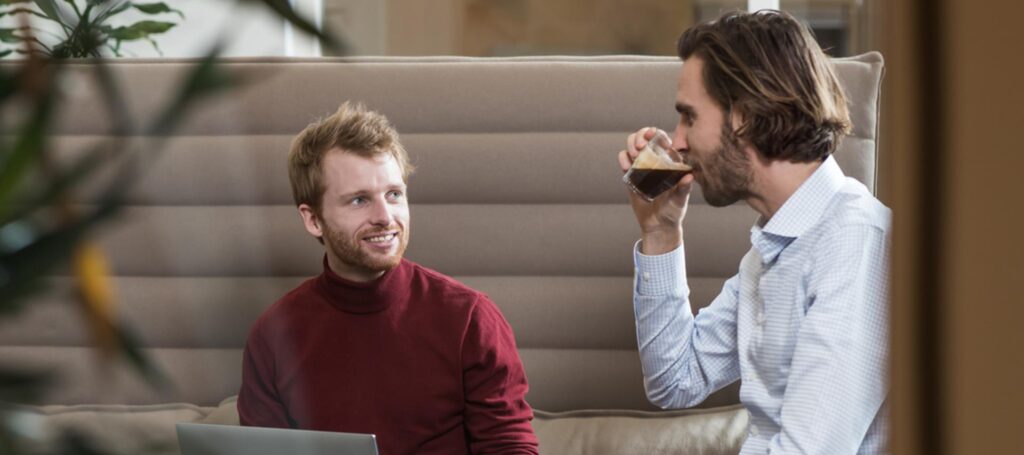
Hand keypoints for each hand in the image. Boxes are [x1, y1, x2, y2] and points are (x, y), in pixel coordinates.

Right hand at [618, 127, 692, 253]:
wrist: (658, 225)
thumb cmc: (673, 211)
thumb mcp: (680, 200)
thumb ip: (684, 189)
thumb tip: (689, 176)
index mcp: (670, 160)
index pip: (662, 138)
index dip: (654, 132)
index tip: (650, 136)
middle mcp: (655, 159)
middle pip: (644, 136)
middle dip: (640, 136)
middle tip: (641, 148)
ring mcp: (642, 165)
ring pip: (633, 144)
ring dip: (631, 144)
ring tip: (635, 156)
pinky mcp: (631, 174)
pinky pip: (624, 159)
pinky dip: (623, 158)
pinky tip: (626, 167)